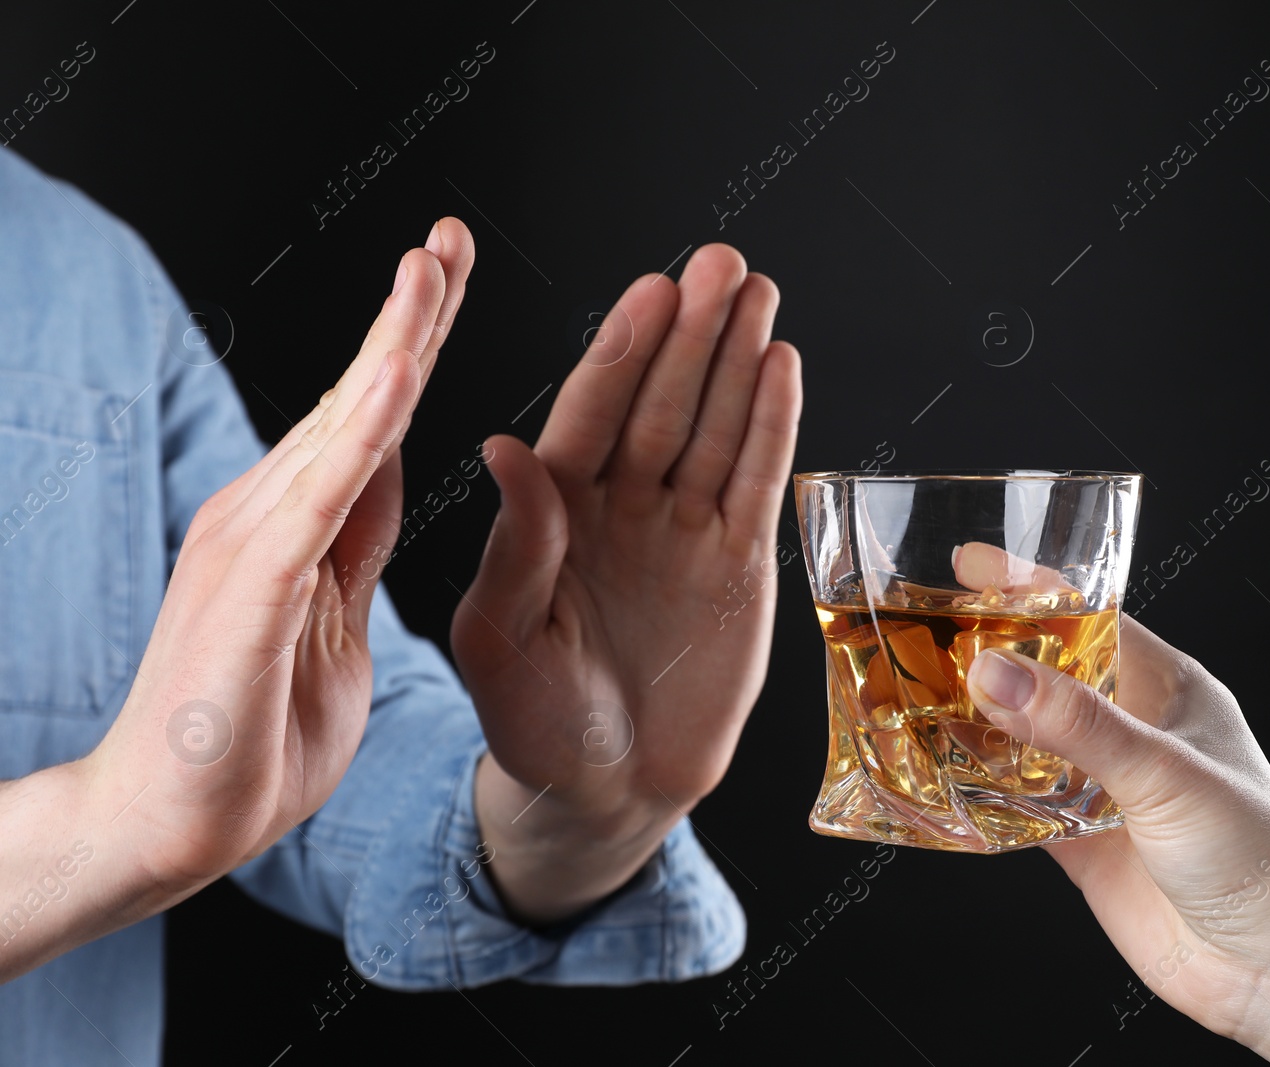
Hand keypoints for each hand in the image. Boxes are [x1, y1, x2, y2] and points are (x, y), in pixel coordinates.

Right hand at [87, 219, 473, 893]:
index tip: (450, 275)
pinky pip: (323, 495)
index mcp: (301, 525)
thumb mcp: (337, 626)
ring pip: (340, 425)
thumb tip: (383, 471)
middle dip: (410, 314)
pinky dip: (363, 429)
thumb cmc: (253, 735)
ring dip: (392, 342)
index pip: (369, 419)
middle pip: (357, 399)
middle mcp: (271, 513)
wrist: (169, 821)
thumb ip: (356, 544)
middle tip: (452, 236)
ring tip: (432, 267)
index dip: (412, 345)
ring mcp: (257, 541)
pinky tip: (400, 372)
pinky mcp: (255, 584)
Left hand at [451, 244, 801, 921]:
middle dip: (691, 332)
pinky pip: (757, 482)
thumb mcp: (501, 638)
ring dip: (737, 360)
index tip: (652, 292)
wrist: (608, 790)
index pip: (591, 412)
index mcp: (552, 509)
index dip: (624, 352)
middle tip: (719, 263)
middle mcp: (621, 504)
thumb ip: (515, 545)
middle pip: (662, 401)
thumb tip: (503, 448)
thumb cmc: (533, 722)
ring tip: (757, 294)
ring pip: (715, 427)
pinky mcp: (738, 562)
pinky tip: (781, 368)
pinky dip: (772, 427)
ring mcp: (682, 528)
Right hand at [954, 540, 1269, 1038]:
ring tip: (911, 697)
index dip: (1030, 588)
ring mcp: (1102, 788)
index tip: (969, 565)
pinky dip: (976, 793)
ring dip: (974, 723)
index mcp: (1167, 688)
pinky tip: (939, 779)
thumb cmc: (1257, 858)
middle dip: (987, 654)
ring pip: (1022, 739)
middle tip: (921, 632)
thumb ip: (1078, 724)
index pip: (1089, 617)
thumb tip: (994, 671)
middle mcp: (1132, 730)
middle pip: (1045, 676)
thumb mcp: (1165, 773)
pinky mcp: (1079, 842)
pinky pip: (1015, 806)